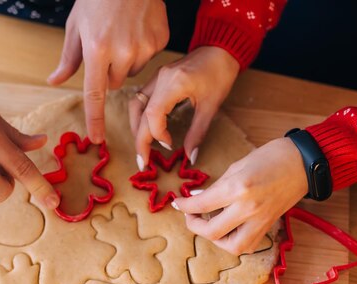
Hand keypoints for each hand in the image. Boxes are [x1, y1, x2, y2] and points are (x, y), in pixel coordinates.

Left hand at [47, 0, 168, 143]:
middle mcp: (122, 52)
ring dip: (126, 62)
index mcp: (97, 49)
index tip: (96, 139)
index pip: (95, 94)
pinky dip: (142, 49)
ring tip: (123, 34)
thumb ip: (68, 58)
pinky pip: (149, 59)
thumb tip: (54, 81)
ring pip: (132, 73)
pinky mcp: (160, 41)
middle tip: (107, 46)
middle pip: (114, 83)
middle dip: (108, 72)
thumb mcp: (76, 25)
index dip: (95, 119)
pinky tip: (138, 29)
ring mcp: (145, 47)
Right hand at [129, 46, 238, 170]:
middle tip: (143, 162)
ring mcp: (156, 77)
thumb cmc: (220, 74)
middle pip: (139, 113)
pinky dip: (140, 116)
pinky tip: (148, 129)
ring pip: (135, 105)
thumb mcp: (211, 106)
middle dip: (140, 140)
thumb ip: (198, 133)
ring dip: (136, 128)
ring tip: (143, 147)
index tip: (169, 146)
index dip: (157, 135)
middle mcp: (160, 79)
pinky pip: (141, 99)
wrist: (221, 49)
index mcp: (174, 83)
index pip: (153, 115)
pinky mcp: (157, 78)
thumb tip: (189, 157)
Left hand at [172, 138, 307, 254]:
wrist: (304, 162)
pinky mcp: (269, 226)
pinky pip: (248, 244)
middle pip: (211, 231)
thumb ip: (217, 186)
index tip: (177, 203)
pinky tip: (229, 229)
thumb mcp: (237, 166)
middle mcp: (247, 208)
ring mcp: (259, 220)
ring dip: (216, 240)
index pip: (201, 205)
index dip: (184, 206)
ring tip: (210, 226)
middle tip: (190, 216)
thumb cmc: (271, 157)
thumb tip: (198, 199)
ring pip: (231, 246)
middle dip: (194, 225)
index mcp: (237, 188)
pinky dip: (234, 241)